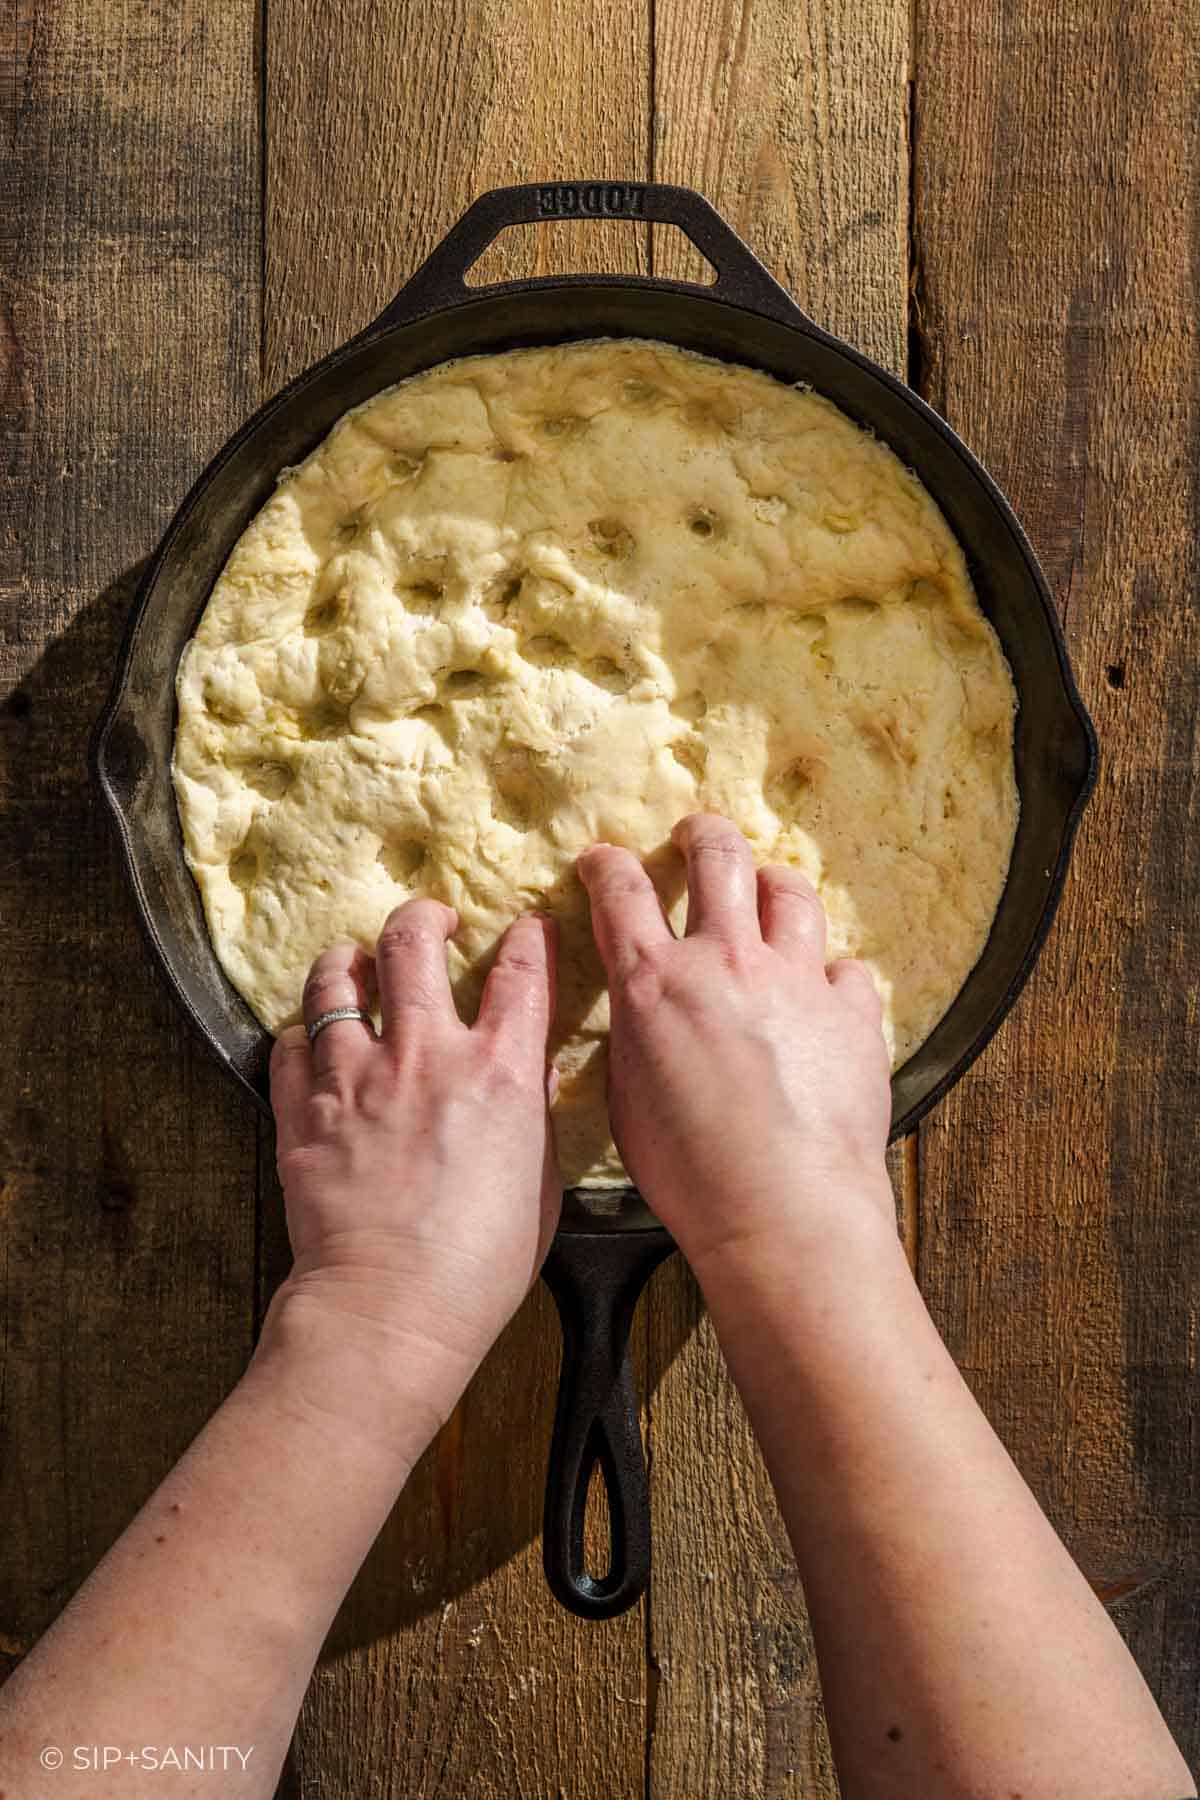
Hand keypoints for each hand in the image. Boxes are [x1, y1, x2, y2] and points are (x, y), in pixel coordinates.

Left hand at [260, 901, 560, 1452]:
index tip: (526, 931)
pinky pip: (290, 1045)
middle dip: (424, 917)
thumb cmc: (481, 1264)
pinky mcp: (303, 1112)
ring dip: (347, 962)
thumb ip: (530, 1116)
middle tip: (431, 922)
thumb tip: (524, 1081)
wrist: (392, 1308)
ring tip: (354, 963)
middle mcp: (426, 1056)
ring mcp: (356, 1079)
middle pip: (415, 943)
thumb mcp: (540, 1182)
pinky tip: (311, 1041)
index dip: (528, 939)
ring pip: (336, 980)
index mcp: (501, 1071)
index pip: (521, 971)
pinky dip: (302, 1035)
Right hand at [577, 813, 893, 1274]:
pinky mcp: (852, 1011)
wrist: (784, 1211)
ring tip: (768, 893)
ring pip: (791, 892)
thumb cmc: (692, 1175)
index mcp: (655, 983)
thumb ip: (636, 1036)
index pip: (621, 891)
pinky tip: (824, 993)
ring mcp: (796, 979)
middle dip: (702, 834)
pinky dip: (830, 975)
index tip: (605, 859)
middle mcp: (726, 961)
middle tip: (696, 836)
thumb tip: (645, 1016)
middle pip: (717, 857)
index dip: (608, 864)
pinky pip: (846, 968)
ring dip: (773, 885)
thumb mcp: (628, 1100)